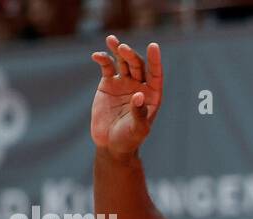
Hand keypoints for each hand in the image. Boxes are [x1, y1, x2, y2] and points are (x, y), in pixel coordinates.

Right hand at [90, 35, 162, 157]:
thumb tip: (139, 96)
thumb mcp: (137, 129)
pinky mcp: (108, 84)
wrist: (111, 144)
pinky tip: (97, 56)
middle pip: (137, 65)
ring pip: (122, 62)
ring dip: (118, 50)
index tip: (153, 46)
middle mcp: (139, 86)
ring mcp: (124, 83)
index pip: (156, 74)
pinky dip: (103, 59)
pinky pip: (107, 67)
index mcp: (152, 95)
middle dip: (131, 55)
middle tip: (123, 48)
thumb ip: (139, 113)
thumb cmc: (129, 139)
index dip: (155, 60)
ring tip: (112, 40)